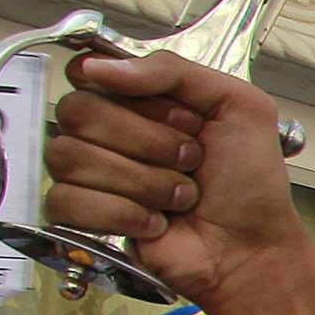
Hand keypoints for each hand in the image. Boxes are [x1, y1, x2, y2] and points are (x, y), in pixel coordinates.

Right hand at [41, 55, 311, 308]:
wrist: (250, 248)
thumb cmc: (250, 183)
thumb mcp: (237, 106)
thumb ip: (173, 71)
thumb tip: (99, 66)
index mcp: (138, 98)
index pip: (88, 70)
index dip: (133, 94)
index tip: (184, 118)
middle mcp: (106, 130)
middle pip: (77, 111)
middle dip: (148, 142)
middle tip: (190, 160)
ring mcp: (90, 172)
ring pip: (70, 156)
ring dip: (142, 182)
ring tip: (180, 196)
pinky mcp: (82, 215)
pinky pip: (64, 200)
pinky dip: (121, 214)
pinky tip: (154, 222)